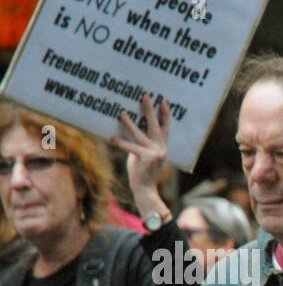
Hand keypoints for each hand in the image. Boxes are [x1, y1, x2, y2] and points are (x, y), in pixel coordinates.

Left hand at [111, 94, 171, 217]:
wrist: (145, 189)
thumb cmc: (143, 172)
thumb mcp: (146, 155)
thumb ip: (144, 143)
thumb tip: (133, 128)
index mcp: (163, 147)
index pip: (165, 128)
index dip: (165, 115)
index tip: (163, 102)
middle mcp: (161, 148)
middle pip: (155, 126)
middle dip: (150, 110)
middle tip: (145, 96)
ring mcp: (154, 153)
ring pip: (140, 135)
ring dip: (130, 123)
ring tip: (122, 113)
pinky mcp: (145, 158)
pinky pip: (130, 148)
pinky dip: (121, 142)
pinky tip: (113, 137)